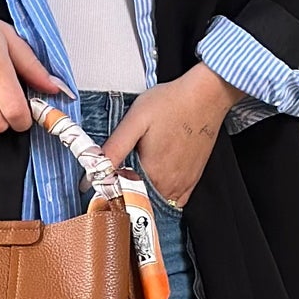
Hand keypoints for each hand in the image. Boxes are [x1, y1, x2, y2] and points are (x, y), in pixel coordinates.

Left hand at [99, 63, 241, 206]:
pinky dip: (162, 195)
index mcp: (152, 173)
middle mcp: (169, 184)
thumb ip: (113, 149)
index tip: (108, 175)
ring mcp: (184, 184)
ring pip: (156, 202)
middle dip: (127, 191)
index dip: (111, 188)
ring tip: (138, 171)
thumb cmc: (172, 103)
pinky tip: (157, 176)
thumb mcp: (135, 121)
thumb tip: (91, 173)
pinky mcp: (193, 179)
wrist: (206, 95)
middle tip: (122, 169)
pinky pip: (175, 200)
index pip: (123, 196)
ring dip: (144, 193)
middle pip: (140, 201)